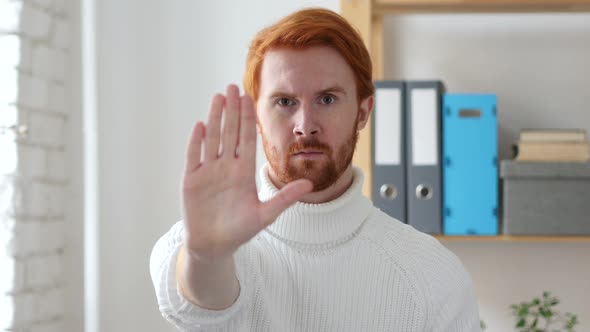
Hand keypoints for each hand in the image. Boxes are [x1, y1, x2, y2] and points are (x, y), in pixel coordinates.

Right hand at [181, 84, 311, 261]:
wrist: (214, 246)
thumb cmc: (239, 231)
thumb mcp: (265, 215)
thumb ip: (285, 198)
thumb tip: (310, 184)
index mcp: (244, 172)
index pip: (246, 140)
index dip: (247, 119)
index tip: (250, 99)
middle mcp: (226, 167)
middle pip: (229, 133)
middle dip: (231, 110)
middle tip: (233, 87)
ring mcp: (208, 172)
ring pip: (212, 139)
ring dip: (214, 118)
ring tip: (217, 97)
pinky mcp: (192, 180)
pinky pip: (194, 157)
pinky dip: (196, 142)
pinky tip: (200, 125)